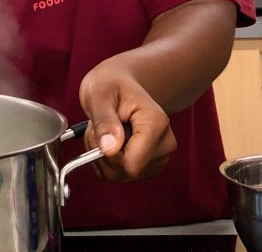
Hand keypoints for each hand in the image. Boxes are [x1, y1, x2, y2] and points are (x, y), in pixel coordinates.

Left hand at [78, 63, 176, 181]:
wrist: (120, 83)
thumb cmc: (110, 84)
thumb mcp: (99, 93)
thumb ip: (104, 120)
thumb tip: (109, 149)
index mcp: (156, 123)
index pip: (131, 163)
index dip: (107, 154)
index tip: (97, 130)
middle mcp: (164, 143)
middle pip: (127, 172)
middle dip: (102, 154)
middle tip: (97, 127)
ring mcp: (160, 156)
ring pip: (122, 176)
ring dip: (103, 157)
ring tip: (104, 130)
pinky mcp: (151, 165)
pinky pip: (121, 176)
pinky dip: (107, 162)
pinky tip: (108, 140)